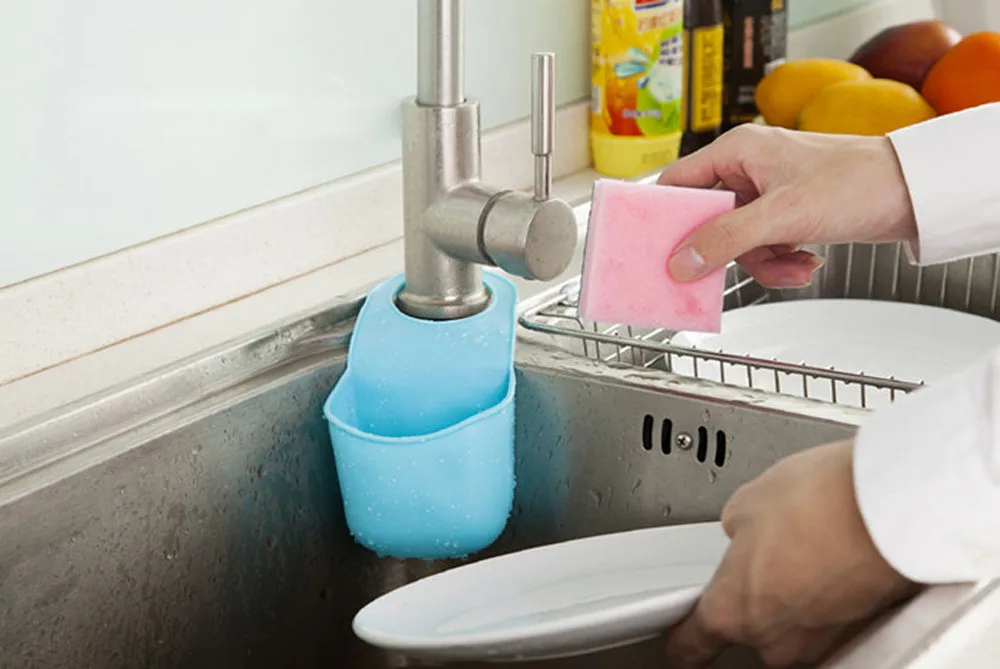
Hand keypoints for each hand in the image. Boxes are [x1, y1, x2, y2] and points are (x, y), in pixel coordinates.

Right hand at [658, 125, 917, 287]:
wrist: (915, 193)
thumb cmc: (857, 183)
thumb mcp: (782, 216)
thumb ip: (726, 239)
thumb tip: (681, 262)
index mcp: (737, 151)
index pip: (678, 183)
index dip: (664, 217)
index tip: (656, 250)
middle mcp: (747, 169)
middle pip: (706, 220)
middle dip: (725, 251)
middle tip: (725, 272)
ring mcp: (768, 194)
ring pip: (737, 241)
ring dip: (762, 262)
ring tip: (793, 264)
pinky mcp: (787, 215)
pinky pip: (763, 247)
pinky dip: (781, 262)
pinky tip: (806, 263)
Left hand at [664, 440, 918, 667]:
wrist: (896, 508)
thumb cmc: (823, 503)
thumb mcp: (749, 501)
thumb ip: (736, 526)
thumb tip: (744, 527)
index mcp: (733, 609)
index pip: (691, 645)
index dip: (681, 642)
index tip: (678, 643)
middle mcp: (779, 638)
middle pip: (752, 632)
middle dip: (755, 599)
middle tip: (764, 555)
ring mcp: (826, 638)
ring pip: (797, 622)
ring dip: (798, 591)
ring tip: (808, 544)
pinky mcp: (866, 626)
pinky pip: (836, 611)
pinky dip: (833, 586)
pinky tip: (838, 549)